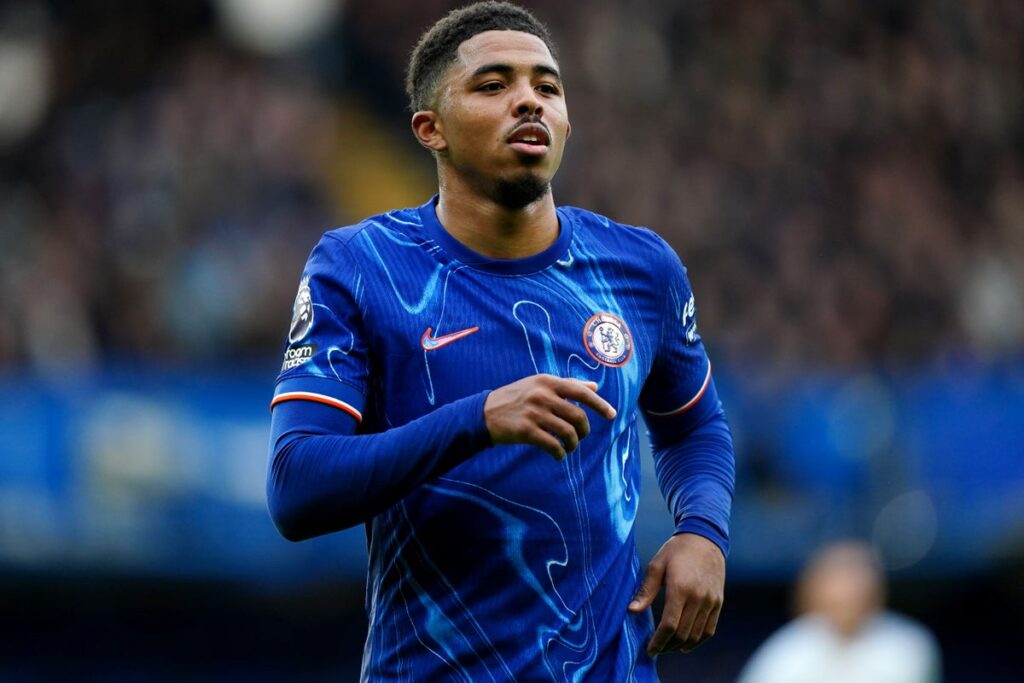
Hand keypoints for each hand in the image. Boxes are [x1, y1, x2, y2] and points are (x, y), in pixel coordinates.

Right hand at [484, 374, 615, 459]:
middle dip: (584, 430)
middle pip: (577, 415)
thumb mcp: (539, 384)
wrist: (484, 413)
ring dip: (573, 444)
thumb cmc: (516, 398)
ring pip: (567, 432)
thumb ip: (567, 385)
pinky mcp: (526, 431)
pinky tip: (558, 456)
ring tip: (569, 448)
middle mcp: (542, 395)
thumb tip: (594, 387)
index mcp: (547, 381)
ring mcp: (534, 413)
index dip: (599, 404)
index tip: (612, 415)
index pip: (580, 392)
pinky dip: (560, 454)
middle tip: (581, 436)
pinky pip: (553, 445)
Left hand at [628, 533, 724, 655]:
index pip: (669, 625)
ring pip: (696, 635)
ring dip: (681, 646)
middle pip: (683, 633)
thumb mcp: (656, 566)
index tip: (650, 649)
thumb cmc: (676, 551)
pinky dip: (698, 641)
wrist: (704, 539)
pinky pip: (709, 630)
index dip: (659, 641)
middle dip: (668, 646)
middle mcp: (698, 597)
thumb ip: (646, 590)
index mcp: (680, 588)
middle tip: (656, 650)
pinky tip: (685, 645)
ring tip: (668, 648)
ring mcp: (711, 601)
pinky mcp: (718, 602)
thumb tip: (631, 610)